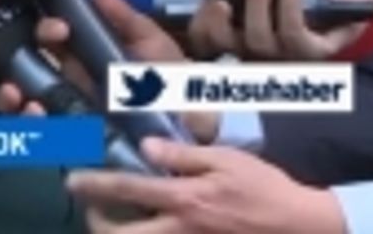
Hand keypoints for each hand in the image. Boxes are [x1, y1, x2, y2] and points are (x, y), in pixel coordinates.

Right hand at [0, 0, 219, 141]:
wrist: (197, 127)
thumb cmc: (174, 80)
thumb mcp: (151, 42)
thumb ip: (124, 17)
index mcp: (85, 54)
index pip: (50, 37)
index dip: (46, 28)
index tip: (60, 28)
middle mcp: (70, 80)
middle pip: (26, 67)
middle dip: (16, 61)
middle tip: (37, 53)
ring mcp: (68, 111)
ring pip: (23, 100)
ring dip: (10, 95)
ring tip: (16, 95)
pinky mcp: (73, 140)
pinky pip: (41, 133)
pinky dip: (29, 125)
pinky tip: (34, 115)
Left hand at [66, 138, 346, 233]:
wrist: (302, 227)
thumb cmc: (264, 187)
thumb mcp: (226, 160)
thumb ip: (182, 154)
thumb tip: (145, 146)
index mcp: (185, 199)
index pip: (127, 189)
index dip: (94, 184)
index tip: (71, 180)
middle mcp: (179, 230)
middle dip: (97, 224)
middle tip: (90, 210)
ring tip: (111, 221)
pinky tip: (148, 226)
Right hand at [187, 0, 361, 61]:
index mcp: (235, 32)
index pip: (205, 40)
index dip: (199, 26)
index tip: (203, 1)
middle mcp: (256, 49)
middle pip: (224, 49)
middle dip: (217, 26)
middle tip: (220, 1)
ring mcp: (285, 54)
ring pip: (259, 43)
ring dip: (256, 11)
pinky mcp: (315, 51)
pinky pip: (294, 34)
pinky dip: (288, 7)